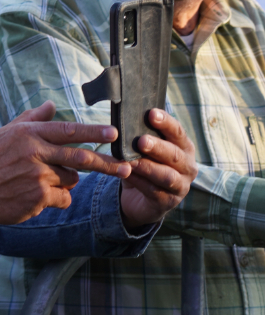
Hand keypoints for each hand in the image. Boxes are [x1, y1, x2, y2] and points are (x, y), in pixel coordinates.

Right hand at [0, 102, 131, 224]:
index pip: (67, 131)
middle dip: (106, 164)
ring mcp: (37, 175)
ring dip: (64, 182)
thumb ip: (32, 119)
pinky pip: (64, 198)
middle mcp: (34, 153)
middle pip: (80, 158)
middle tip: (126, 168)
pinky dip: (57, 199)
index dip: (93, 132)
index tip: (114, 133)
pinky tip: (36, 196)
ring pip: (71, 180)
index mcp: (29, 134)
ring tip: (39, 182)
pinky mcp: (38, 196)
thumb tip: (51, 104)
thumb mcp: (7, 133)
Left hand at [119, 109, 196, 228]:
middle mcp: (187, 166)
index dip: (166, 123)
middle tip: (141, 141)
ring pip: (167, 176)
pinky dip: (139, 182)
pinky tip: (127, 175)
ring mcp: (181, 185)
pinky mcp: (168, 201)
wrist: (140, 196)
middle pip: (175, 155)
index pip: (178, 132)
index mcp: (183, 148)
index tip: (151, 113)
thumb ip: (141, 135)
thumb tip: (126, 118)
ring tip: (132, 160)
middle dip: (158, 147)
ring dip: (149, 167)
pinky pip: (154, 191)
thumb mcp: (143, 149)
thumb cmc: (145, 164)